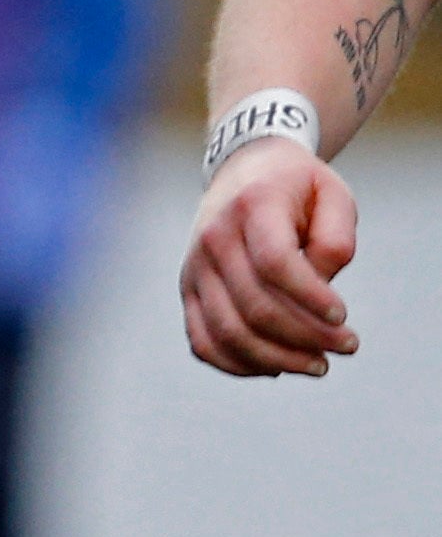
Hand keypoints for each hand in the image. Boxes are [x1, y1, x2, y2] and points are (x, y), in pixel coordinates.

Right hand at [180, 140, 360, 377]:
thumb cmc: (297, 189)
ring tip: (318, 364)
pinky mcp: (188, 290)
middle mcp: (213, 237)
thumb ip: (336, 241)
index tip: (345, 316)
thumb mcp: (334, 196)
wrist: (243, 170)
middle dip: (309, 337)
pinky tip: (276, 366)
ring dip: (278, 359)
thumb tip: (319, 290)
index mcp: (251, 206)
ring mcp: (195, 266)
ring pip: (228, 331)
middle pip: (255, 306)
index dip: (312, 298)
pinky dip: (238, 364)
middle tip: (348, 346)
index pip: (275, 263)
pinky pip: (202, 341)